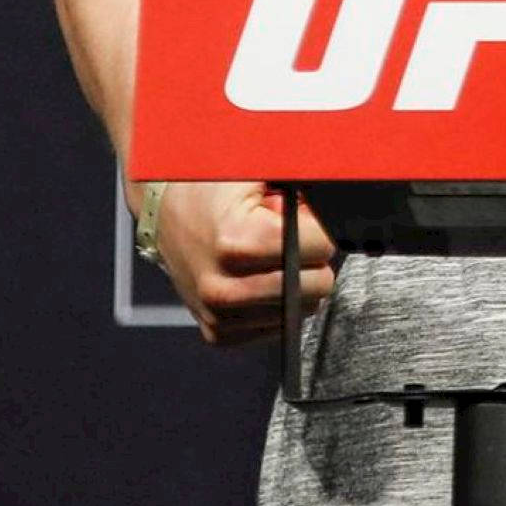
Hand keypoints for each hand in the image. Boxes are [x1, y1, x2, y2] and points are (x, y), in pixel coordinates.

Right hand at [146, 180, 337, 347]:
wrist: (163, 210)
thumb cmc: (210, 186)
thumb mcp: (256, 171)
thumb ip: (300, 185)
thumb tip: (342, 207)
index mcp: (235, 242)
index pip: (320, 247)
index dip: (318, 227)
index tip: (302, 216)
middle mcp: (224, 287)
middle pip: (318, 285)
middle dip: (311, 256)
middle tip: (287, 235)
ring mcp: (219, 316)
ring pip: (302, 310)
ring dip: (295, 281)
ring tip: (266, 253)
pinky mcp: (217, 333)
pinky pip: (277, 326)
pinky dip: (276, 302)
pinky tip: (255, 275)